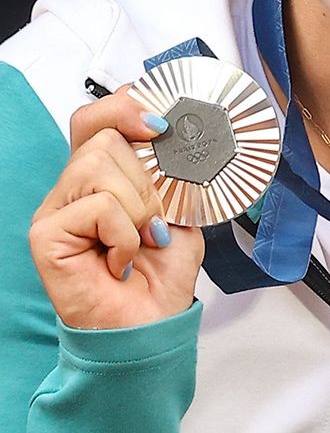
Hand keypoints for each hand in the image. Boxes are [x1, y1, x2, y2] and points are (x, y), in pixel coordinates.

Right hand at [29, 87, 204, 329]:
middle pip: (105, 138)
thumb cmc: (163, 273)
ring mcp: (55, 209)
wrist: (151, 325)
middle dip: (147, 177)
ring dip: (139, 207)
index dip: (124, 107)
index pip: (97, 119)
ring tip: (142, 241)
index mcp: (103, 177)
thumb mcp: (180, 210)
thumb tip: (173, 135)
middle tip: (157, 219)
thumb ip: (172, 172)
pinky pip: (99, 206)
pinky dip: (126, 233)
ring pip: (100, 166)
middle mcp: (73, 188)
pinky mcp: (46, 233)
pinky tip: (123, 260)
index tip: (161, 122)